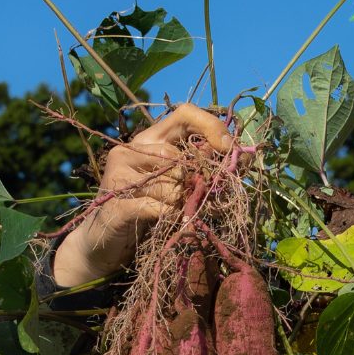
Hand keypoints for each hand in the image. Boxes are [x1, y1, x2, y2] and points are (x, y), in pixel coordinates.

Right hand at [53, 104, 232, 287]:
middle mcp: (131, 148)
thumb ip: (205, 167)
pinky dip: (168, 217)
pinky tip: (159, 219)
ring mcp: (119, 172)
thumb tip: (241, 156)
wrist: (112, 241)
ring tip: (167, 211)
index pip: (184, 114)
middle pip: (179, 156)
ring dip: (180, 204)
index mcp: (151, 139)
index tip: (228, 147)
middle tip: (189, 198)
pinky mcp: (115, 200)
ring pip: (172, 186)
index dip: (210, 126)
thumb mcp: (181, 183)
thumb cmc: (153, 208)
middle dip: (193, 183)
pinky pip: (159, 208)